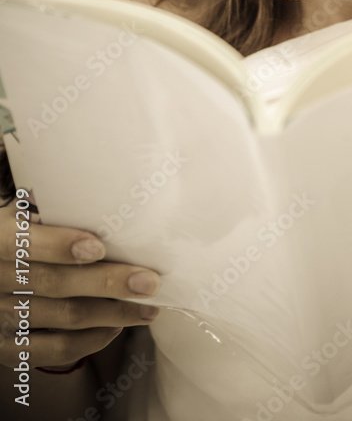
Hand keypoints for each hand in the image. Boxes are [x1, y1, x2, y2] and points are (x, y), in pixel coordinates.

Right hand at [0, 196, 160, 369]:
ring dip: (113, 314)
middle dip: (108, 283)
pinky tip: (116, 327)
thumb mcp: (20, 217)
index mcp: (0, 240)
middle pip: (56, 284)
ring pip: (64, 318)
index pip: (27, 245)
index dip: (61, 246)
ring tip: (148, 308)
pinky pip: (56, 350)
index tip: (98, 247)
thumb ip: (50, 208)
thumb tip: (97, 188)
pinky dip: (91, 340)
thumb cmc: (15, 239)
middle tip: (149, 282)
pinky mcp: (11, 347)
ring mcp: (4, 316)